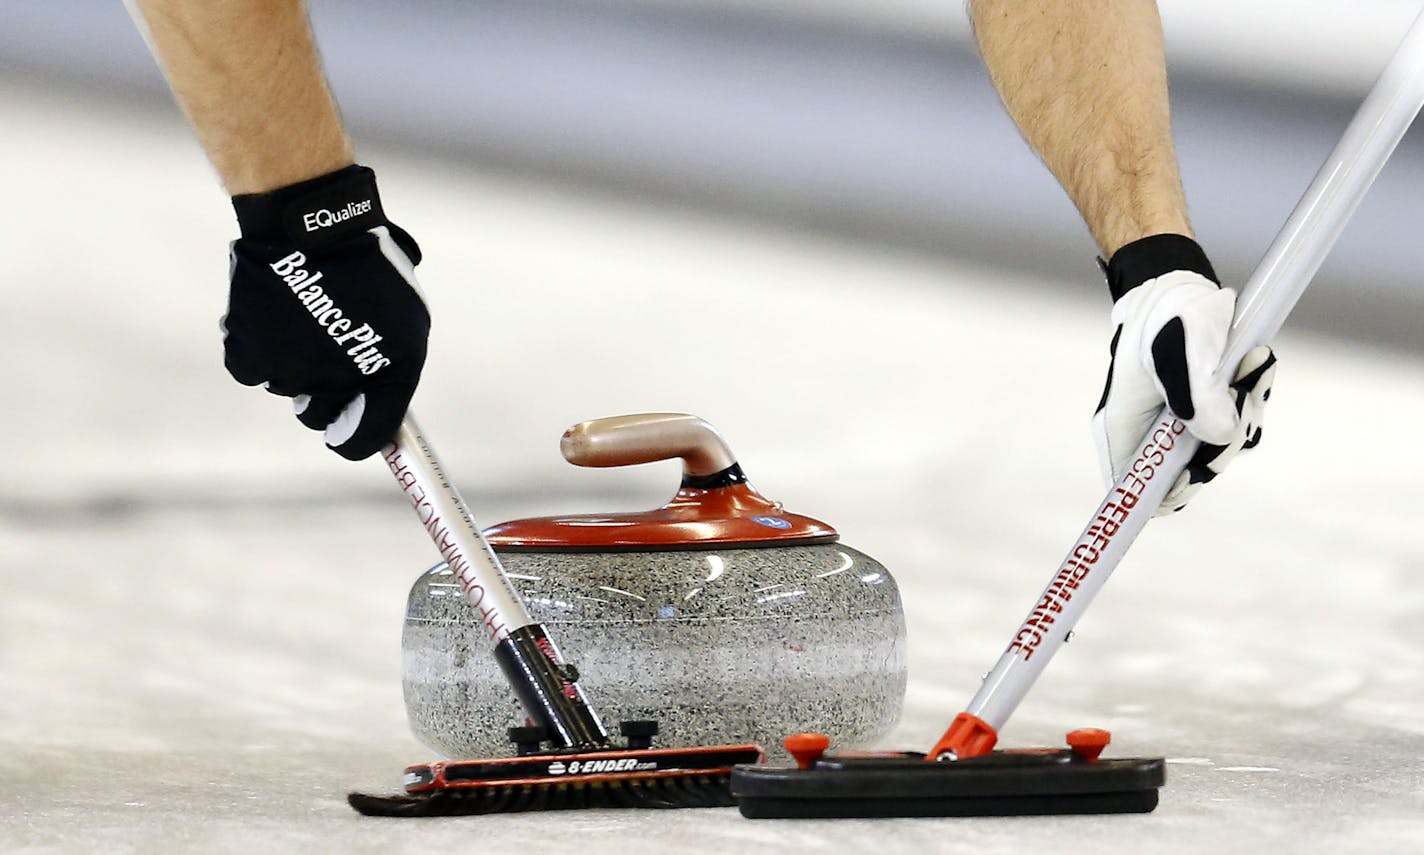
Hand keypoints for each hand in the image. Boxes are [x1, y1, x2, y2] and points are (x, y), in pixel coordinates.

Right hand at [224, 166, 429, 459]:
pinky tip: (271, 314)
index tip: (344, 432)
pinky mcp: (250, 354)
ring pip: (286, 388)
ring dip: (290, 362)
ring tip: (302, 315)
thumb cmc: (367, 268)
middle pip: (319, 418)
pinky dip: (257, 347)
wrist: (310, 224)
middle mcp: (339, 382)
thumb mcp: (406, 318)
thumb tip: (382, 418)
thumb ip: (395, 370)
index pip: (366, 437)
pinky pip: (252, 370)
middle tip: (322, 349)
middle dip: (321, 394)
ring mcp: (293, 371)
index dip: (355, 440)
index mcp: (388, 374)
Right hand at [1092, 235, 1276, 513]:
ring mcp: (1175, 422)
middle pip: (1188, 472)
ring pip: (1217, 446)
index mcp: (1124, 429)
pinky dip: (1247, 398)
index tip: (1198, 469)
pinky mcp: (1200, 406)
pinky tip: (1250, 366)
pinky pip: (1232, 422)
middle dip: (1221, 443)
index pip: (1138, 489)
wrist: (1172, 285)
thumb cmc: (1167, 319)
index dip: (1168, 493)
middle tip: (1236, 399)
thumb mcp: (1181, 354)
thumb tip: (1222, 436)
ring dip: (1242, 413)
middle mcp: (1148, 433)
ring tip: (1247, 369)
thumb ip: (1197, 398)